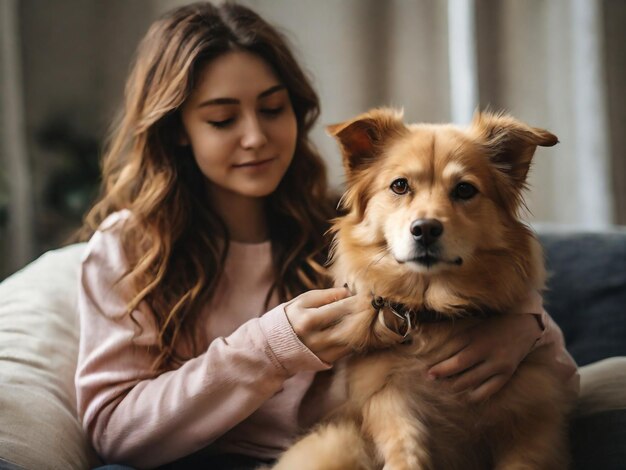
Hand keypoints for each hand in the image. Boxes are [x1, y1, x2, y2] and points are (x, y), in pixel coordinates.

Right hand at [284, 287, 370, 362]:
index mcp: (307, 320)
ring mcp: (322, 352)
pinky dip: (358, 339)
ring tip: (373, 316)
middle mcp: (315, 339)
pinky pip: (348, 349)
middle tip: (377, 305)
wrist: (275, 346)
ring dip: (364, 327)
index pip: (339, 308)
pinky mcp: (326, 361)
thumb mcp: (302, 301)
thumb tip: (347, 292)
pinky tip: (364, 329)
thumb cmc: (291, 317)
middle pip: (348, 326)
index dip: (357, 301)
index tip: (370, 294)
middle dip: (365, 315)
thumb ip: (325, 296)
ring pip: (350, 340)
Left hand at [426, 313, 541, 402]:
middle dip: (441, 374)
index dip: (436, 361)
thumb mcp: (472, 326)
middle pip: (458, 365)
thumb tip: (424, 334)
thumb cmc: (492, 326)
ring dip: (453, 386)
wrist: (525, 327)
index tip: (424, 369)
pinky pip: (487, 391)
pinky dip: (472, 396)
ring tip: (442, 388)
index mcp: (475, 335)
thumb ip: (453, 335)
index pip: (450, 350)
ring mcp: (497, 363)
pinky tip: (463, 397)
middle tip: (429, 378)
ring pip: (470, 380)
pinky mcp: (506, 374)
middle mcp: (486, 349)